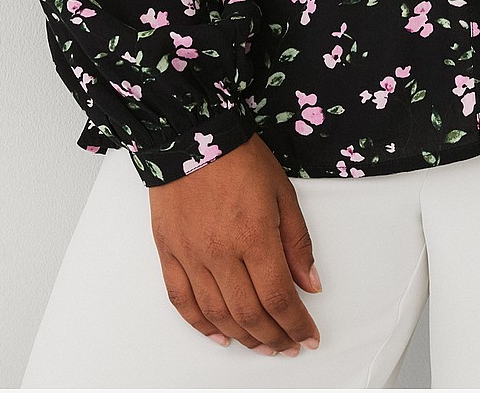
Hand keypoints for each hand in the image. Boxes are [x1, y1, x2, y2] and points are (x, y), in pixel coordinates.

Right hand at [148, 132, 321, 356]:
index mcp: (254, 235)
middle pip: (249, 314)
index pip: (278, 297)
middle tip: (288, 345)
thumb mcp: (282, 192)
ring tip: (261, 345)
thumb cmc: (238, 157)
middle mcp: (220, 252)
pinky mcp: (169, 252)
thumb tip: (310, 283)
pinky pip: (182, 301)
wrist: (191, 134)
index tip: (308, 336)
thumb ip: (297, 242)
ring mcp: (191, 255)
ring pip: (217, 314)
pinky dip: (201, 325)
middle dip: (274, 337)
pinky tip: (219, 335)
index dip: (296, 325)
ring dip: (243, 337)